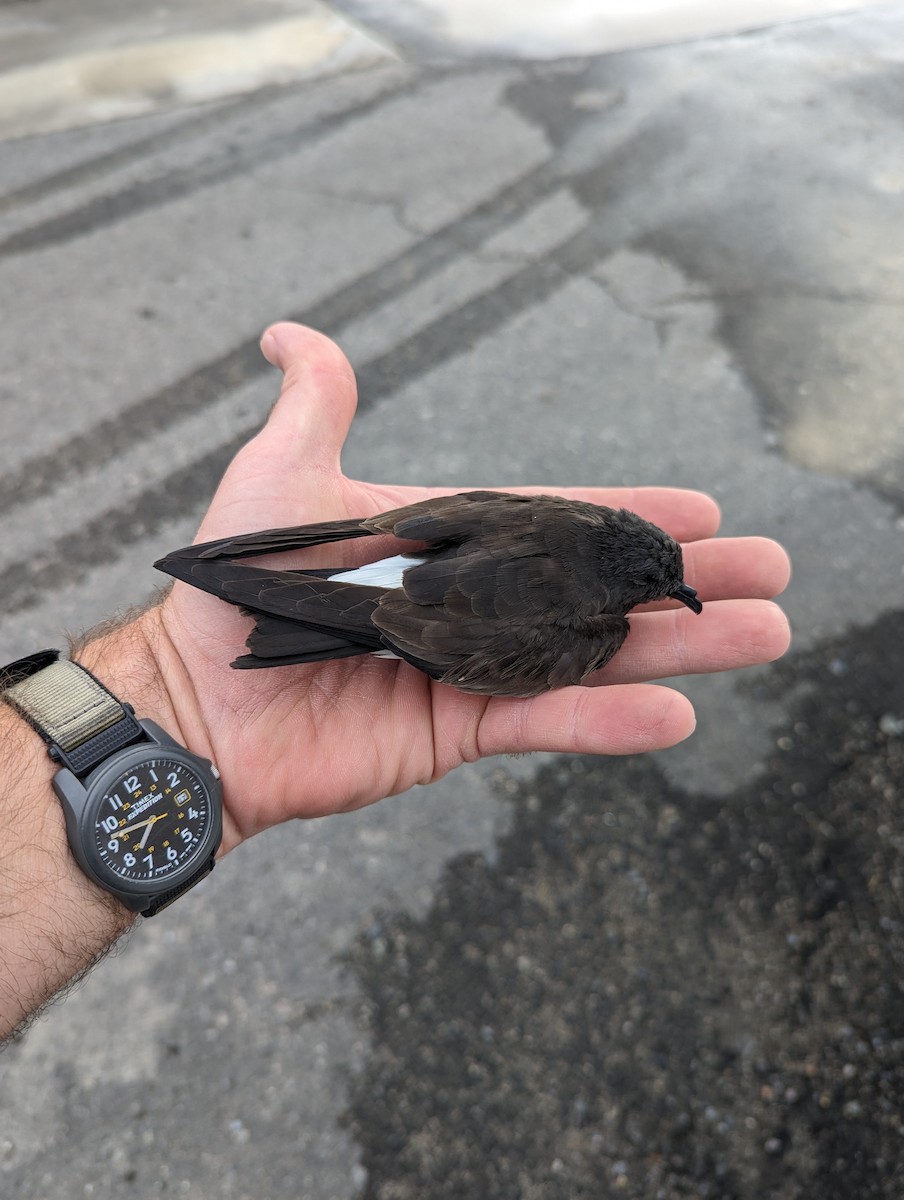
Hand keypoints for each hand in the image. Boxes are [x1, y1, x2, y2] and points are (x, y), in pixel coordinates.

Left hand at [112, 324, 789, 853]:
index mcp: (450, 545)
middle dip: (684, 583)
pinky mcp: (457, 730)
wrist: (195, 700)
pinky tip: (675, 711)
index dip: (628, 515)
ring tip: (762, 635)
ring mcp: (472, 671)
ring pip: (592, 655)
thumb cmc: (234, 586)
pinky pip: (545, 720)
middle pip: (598, 590)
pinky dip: (607, 719)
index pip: (557, 522)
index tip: (703, 510)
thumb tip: (291, 332)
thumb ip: (311, 409)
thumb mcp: (275, 477)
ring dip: (678, 648)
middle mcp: (474, 608)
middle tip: (770, 575)